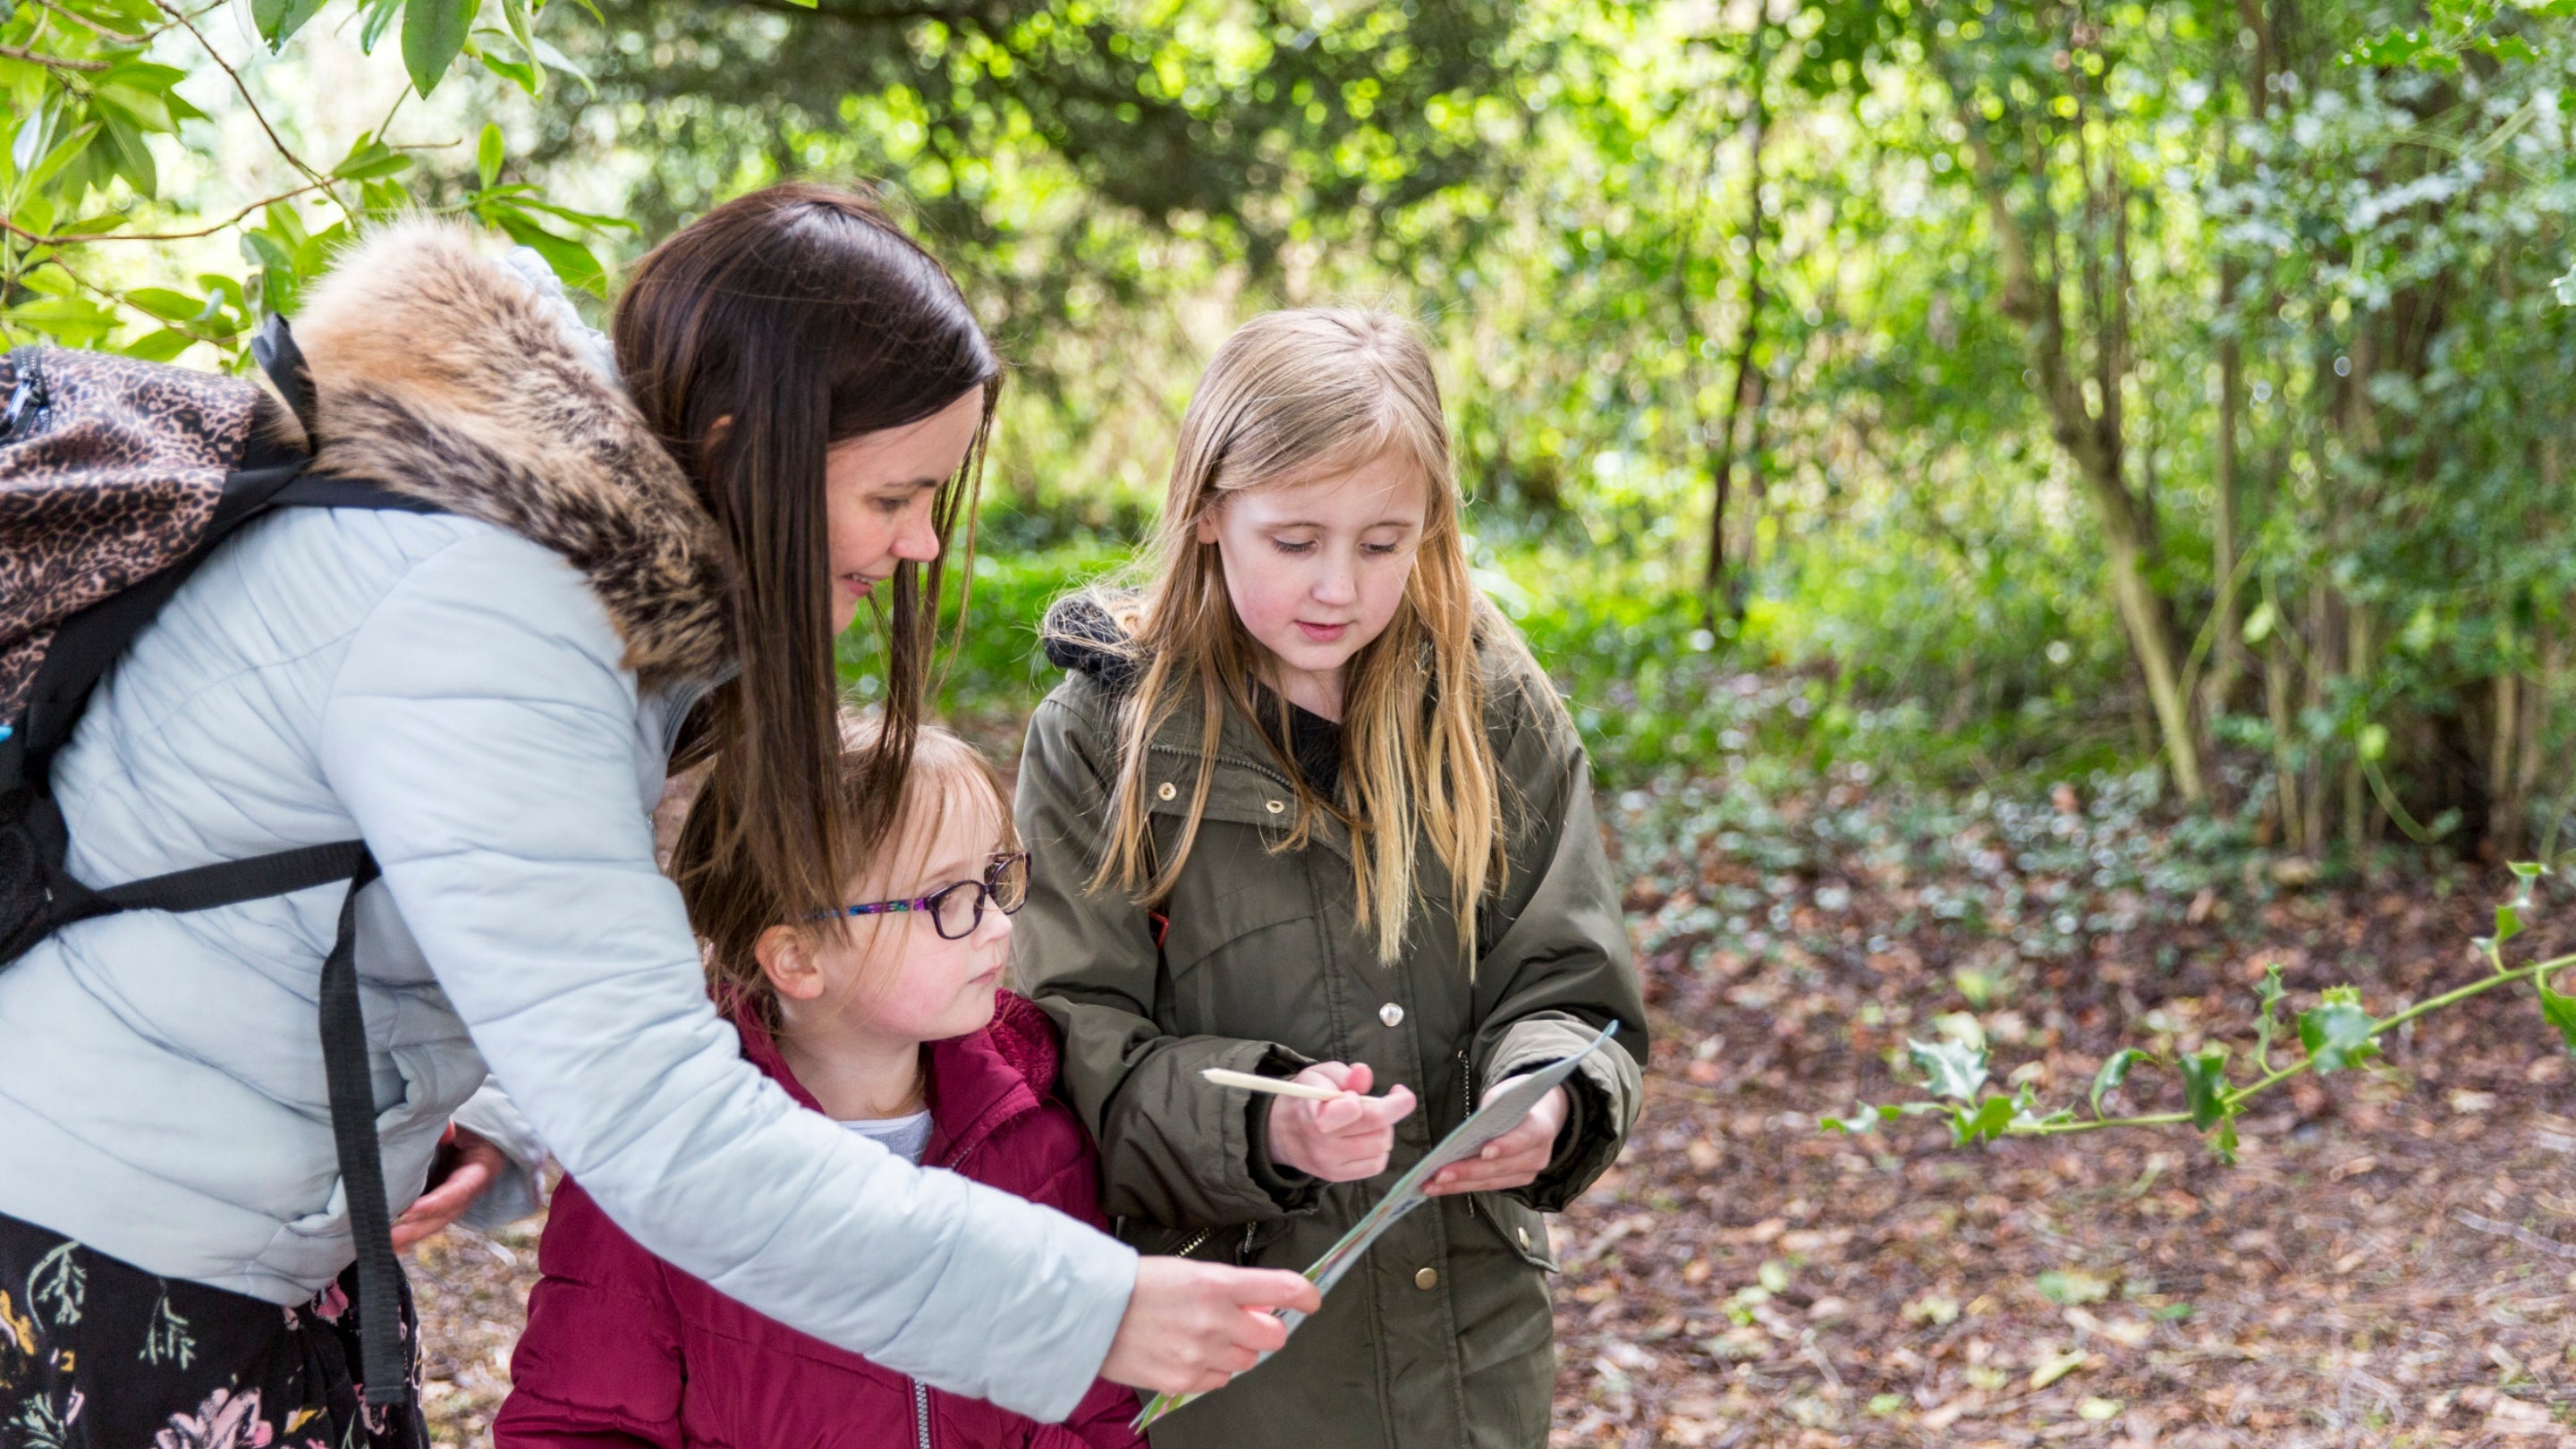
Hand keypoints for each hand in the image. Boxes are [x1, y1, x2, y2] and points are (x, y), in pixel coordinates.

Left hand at [391, 1125, 507, 1248]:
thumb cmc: (470, 1125)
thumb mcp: (466, 1122)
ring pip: (433, 1222)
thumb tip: (445, 1132)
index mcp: (481, 1169)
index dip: (436, 1203)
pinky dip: (407, 1229)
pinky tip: (388, 1239)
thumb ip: (453, 1124)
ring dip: (409, 1234)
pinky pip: (424, 1218)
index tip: (410, 1212)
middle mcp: (469, 1191)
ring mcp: (454, 1199)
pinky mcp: (439, 1201)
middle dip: (416, 1228)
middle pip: (444, 1215)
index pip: (460, 1191)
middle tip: (389, 1237)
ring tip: (383, 1243)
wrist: (475, 1131)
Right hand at [1099, 1257, 1322, 1395]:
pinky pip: (1219, 1381)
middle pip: (1273, 1336)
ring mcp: (1201, 1355)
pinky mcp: (1184, 1381)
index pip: (1282, 1289)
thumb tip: (1262, 1302)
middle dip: (1263, 1329)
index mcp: (1217, 1283)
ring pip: (1247, 1362)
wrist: (1088, 1312)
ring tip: (1202, 1336)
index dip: (1304, 1295)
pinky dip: (1212, 1370)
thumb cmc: (1135, 1286)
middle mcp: (1215, 1320)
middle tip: (1244, 1322)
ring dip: (1235, 1350)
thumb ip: (1230, 1288)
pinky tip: (1187, 1353)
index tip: (1310, 1299)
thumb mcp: (1189, 1271)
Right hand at [1262, 1062, 1415, 1181]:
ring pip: (1382, 1146)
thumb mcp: (1317, 1075)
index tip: (1385, 1090)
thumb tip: (1364, 1073)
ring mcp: (1331, 1164)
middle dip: (1392, 1109)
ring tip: (1370, 1119)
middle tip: (1386, 1099)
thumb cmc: (1304, 1098)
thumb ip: (1343, 1074)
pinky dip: (1380, 1148)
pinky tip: (1368, 1136)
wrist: (1280, 1132)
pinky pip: (1376, 1164)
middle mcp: (1323, 1145)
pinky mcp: (1338, 1176)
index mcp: (1314, 1115)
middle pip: (1378, 1129)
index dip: (1374, 1100)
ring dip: (1385, 1129)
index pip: (1353, 1111)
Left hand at [1422, 1084, 1564, 1196]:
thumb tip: (1463, 1136)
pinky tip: (1439, 1187)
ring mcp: (1528, 1172)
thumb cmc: (1515, 1101)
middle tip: (1439, 1174)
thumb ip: (1490, 1113)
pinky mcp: (1515, 1181)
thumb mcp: (1503, 1097)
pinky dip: (1462, 1185)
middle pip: (1501, 1166)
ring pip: (1490, 1180)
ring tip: (1430, 1185)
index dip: (1506, 1146)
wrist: (1537, 1114)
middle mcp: (1538, 1155)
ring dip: (1458, 1184)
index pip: (1525, 1138)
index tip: (1484, 1152)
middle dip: (1468, 1171)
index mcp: (1541, 1127)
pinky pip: (1487, 1185)